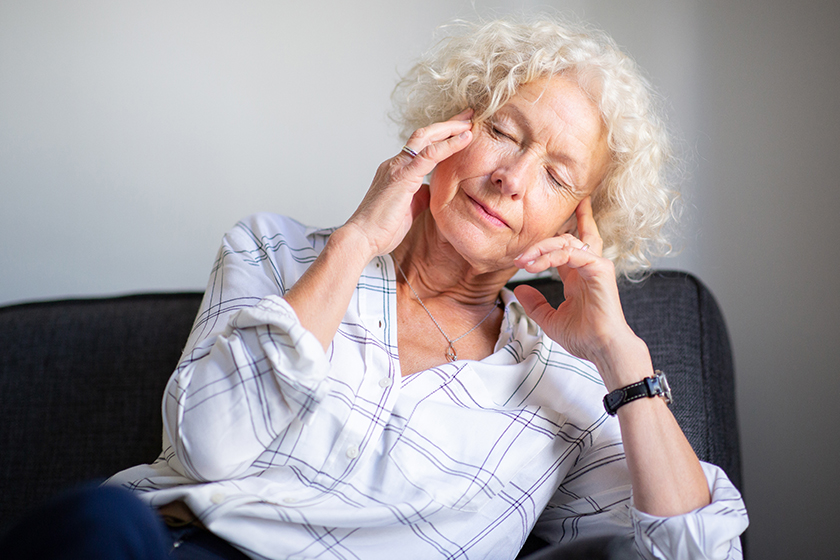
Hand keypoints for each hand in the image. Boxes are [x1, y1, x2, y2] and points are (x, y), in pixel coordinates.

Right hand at [343, 109, 473, 257]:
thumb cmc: (381, 230)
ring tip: (469, 123)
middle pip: (424, 134)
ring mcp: (397, 168)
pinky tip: (464, 138)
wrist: (362, 239)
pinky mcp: (403, 177)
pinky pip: (429, 155)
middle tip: (468, 115)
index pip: (421, 146)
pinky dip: (449, 145)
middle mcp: (395, 164)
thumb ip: (420, 196)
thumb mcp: (408, 209)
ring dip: (449, 128)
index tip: (460, 129)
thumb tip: (433, 191)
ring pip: (426, 137)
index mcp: (395, 171)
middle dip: (448, 123)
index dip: (441, 136)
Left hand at [513, 198, 640, 386]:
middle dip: (540, 242)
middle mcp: (586, 267)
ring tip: (522, 261)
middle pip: (564, 238)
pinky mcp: (600, 269)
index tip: (519, 261)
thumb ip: (535, 304)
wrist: (602, 348)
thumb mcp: (550, 319)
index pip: (563, 248)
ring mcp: (594, 266)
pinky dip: (550, 257)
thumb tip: (520, 290)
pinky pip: (571, 253)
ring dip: (541, 248)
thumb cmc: (584, 337)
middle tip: (519, 258)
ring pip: (566, 242)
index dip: (540, 248)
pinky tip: (534, 267)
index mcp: (576, 276)